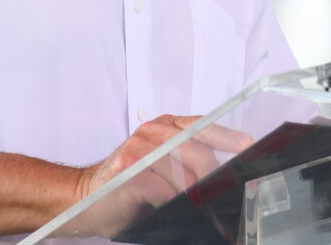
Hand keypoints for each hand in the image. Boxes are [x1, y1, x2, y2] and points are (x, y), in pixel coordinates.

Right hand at [69, 114, 252, 236]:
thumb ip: (187, 165)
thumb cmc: (128, 186)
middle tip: (215, 192)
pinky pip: (158, 186)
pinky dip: (169, 199)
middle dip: (208, 175)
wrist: (85, 198)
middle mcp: (151, 133)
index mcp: (164, 127)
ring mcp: (137, 150)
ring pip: (178, 170)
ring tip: (193, 202)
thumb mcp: (162, 168)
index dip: (224, 136)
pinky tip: (170, 205)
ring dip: (190, 191)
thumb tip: (221, 178)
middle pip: (193, 150)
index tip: (245, 145)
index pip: (200, 126)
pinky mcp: (126, 172)